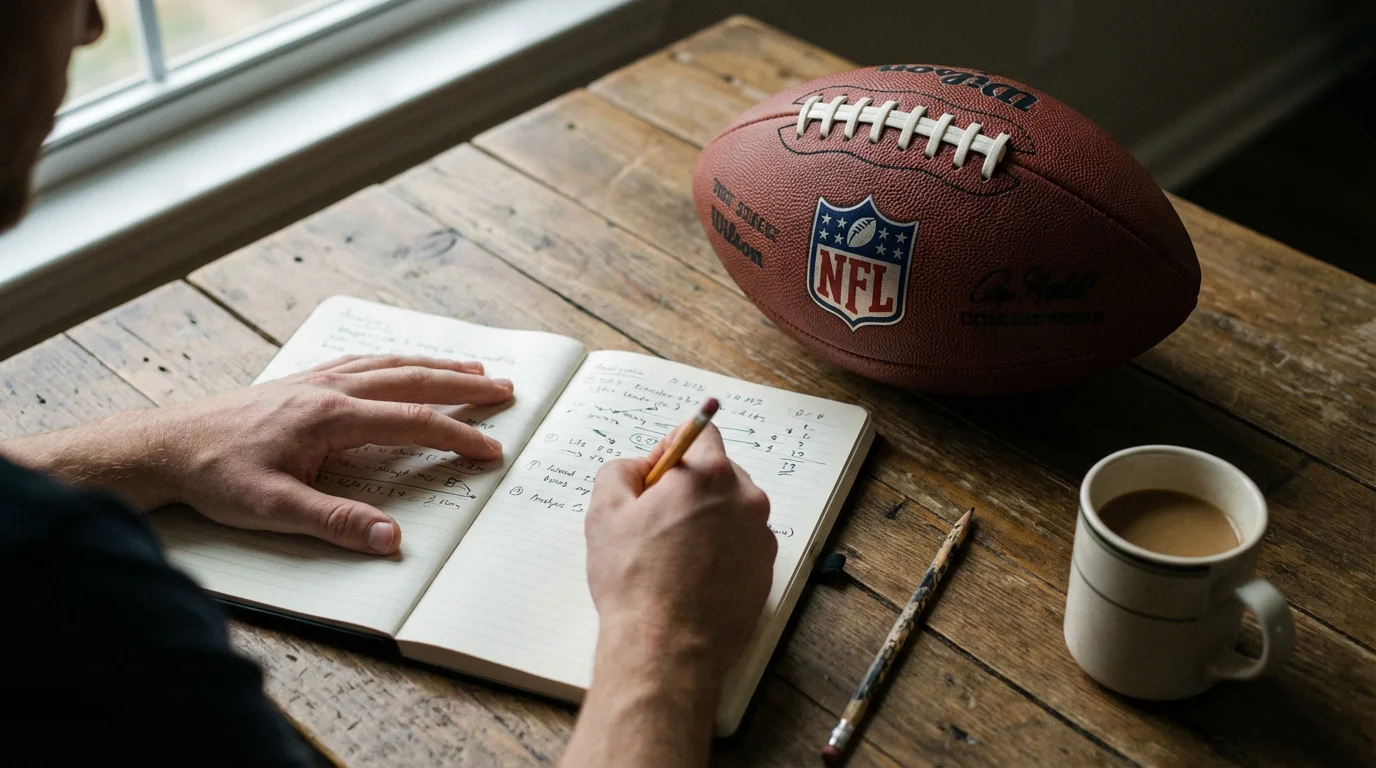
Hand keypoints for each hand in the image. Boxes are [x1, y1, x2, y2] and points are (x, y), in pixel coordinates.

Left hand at [1, 356, 513, 553]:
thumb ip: (336, 522)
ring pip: (390, 365)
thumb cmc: (216, 475)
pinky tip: (404, 364)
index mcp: (331, 416)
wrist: (165, 446)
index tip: (492, 448)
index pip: (411, 422)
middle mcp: (330, 389)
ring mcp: (316, 378)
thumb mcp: (273, 509)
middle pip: (412, 380)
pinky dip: (397, 360)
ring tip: (474, 370)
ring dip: (436, 366)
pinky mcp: (302, 380)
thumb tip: (391, 539)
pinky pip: (364, 361)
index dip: (457, 435)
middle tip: (507, 390)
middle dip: (464, 387)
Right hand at [563, 424, 775, 767]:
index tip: (654, 476)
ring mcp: (761, 537)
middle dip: (689, 489)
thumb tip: (640, 468)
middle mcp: (746, 499)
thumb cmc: (634, 580)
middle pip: (718, 474)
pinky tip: (692, 579)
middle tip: (656, 522)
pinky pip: (741, 546)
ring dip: (706, 522)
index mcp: (709, 475)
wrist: (665, 646)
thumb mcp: (605, 511)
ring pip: (730, 512)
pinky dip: (720, 553)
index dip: (672, 449)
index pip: (702, 432)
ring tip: (672, 558)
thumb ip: (621, 470)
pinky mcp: (766, 572)